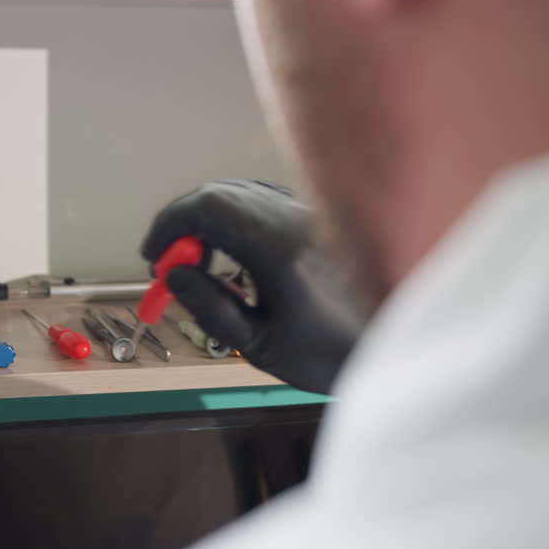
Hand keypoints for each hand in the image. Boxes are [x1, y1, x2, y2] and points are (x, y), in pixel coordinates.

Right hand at [141, 180, 366, 393]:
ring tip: (198, 262)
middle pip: (220, 194)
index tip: (153, 258)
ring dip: (209, 218)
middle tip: (168, 263)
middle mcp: (292, 219)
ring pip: (242, 193)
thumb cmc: (330, 356)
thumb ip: (210, 306)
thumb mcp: (258, 345)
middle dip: (184, 222)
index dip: (169, 227)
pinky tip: (234, 252)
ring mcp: (308, 214)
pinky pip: (266, 200)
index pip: (205, 209)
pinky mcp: (319, 219)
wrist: (395, 348)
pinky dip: (237, 217)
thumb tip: (173, 274)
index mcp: (275, 248)